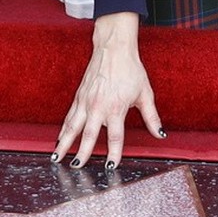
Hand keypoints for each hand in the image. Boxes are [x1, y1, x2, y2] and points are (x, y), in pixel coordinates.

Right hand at [54, 12, 163, 169]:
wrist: (113, 48)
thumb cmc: (131, 70)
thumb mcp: (145, 94)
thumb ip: (152, 117)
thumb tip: (160, 134)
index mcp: (116, 108)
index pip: (115, 136)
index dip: (114, 153)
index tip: (111, 166)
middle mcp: (98, 106)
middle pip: (89, 135)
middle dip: (82, 152)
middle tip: (77, 168)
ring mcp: (86, 101)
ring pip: (72, 127)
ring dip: (64, 143)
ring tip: (57, 158)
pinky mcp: (79, 96)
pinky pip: (69, 116)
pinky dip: (63, 129)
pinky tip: (58, 139)